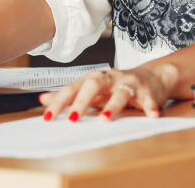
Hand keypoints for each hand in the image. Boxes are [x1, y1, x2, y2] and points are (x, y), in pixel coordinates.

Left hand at [38, 63, 176, 121]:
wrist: (152, 76)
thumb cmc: (117, 86)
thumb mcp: (92, 90)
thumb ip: (69, 95)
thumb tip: (43, 99)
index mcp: (94, 78)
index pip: (73, 89)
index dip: (59, 102)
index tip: (48, 117)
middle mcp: (110, 78)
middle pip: (93, 85)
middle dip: (82, 101)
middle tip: (72, 118)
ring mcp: (129, 84)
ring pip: (120, 92)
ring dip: (113, 105)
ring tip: (106, 119)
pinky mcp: (148, 92)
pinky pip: (149, 99)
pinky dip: (150, 107)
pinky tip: (152, 115)